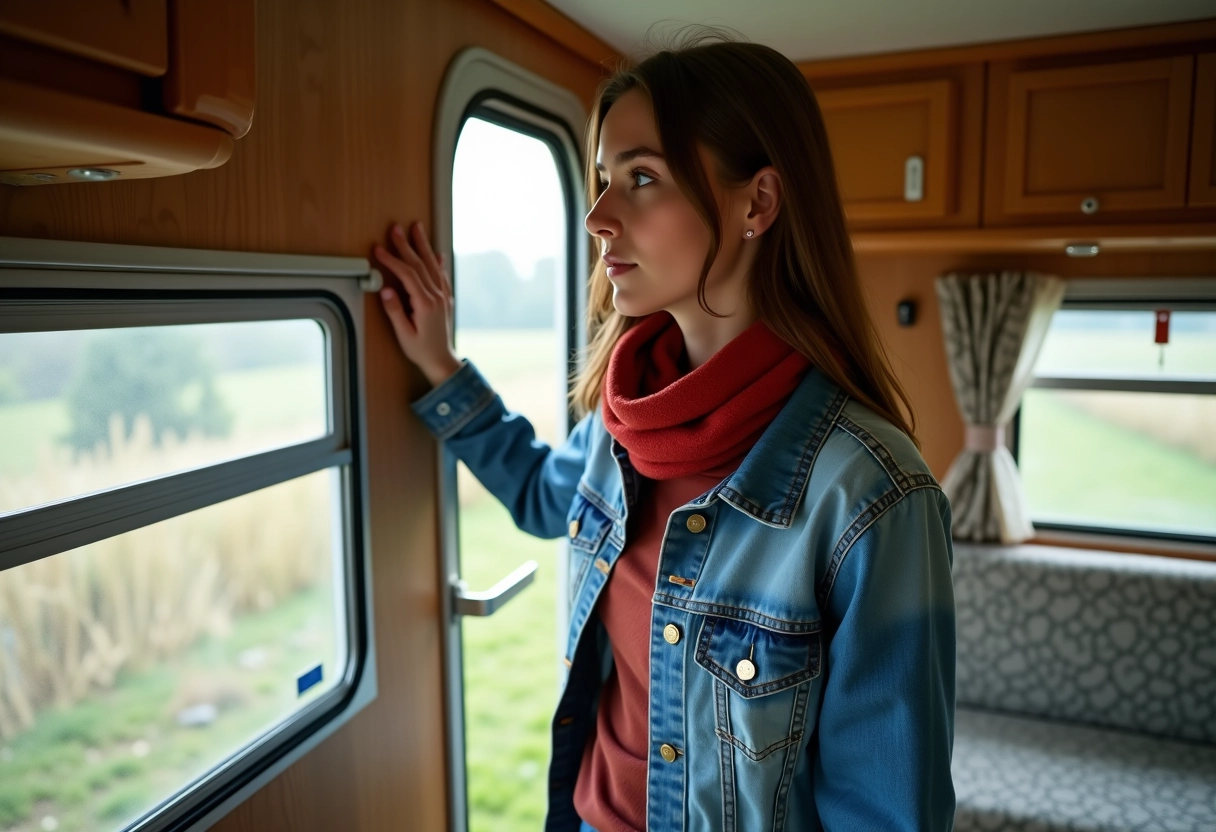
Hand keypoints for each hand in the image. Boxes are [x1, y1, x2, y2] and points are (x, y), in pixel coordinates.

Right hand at [373, 221, 461, 386]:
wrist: (442, 360)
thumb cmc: (421, 350)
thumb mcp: (404, 334)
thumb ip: (395, 311)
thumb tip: (386, 290)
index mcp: (425, 304)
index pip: (407, 275)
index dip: (392, 260)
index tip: (379, 249)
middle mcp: (437, 297)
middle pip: (420, 264)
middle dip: (406, 245)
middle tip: (396, 228)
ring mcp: (443, 297)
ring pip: (432, 265)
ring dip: (423, 246)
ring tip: (417, 228)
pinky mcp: (445, 299)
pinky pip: (441, 275)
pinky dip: (438, 262)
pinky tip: (436, 253)